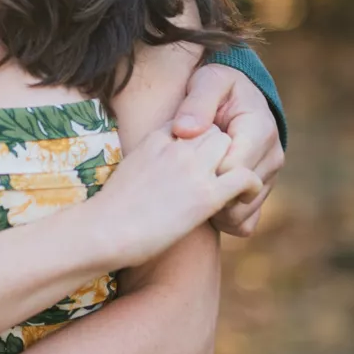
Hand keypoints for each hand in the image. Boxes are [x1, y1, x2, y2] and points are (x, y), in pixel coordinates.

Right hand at [101, 123, 262, 265]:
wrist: (102, 231)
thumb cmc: (108, 212)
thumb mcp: (128, 173)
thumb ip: (148, 165)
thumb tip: (157, 177)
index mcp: (154, 139)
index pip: (190, 123)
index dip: (199, 140)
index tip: (200, 159)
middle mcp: (175, 148)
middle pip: (213, 131)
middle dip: (220, 150)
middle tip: (221, 173)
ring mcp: (191, 170)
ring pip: (230, 147)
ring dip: (236, 162)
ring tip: (233, 185)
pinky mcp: (205, 196)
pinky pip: (244, 176)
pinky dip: (250, 185)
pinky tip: (242, 197)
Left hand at [171, 64, 283, 237]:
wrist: (237, 96)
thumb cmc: (217, 87)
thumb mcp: (207, 82)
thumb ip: (197, 103)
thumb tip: (186, 130)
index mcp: (260, 130)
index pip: (232, 169)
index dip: (204, 173)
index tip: (182, 165)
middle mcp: (272, 156)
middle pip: (239, 197)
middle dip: (208, 194)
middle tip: (179, 181)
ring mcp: (269, 176)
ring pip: (243, 213)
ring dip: (215, 209)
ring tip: (189, 189)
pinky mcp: (262, 191)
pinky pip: (246, 222)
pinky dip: (224, 219)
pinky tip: (203, 201)